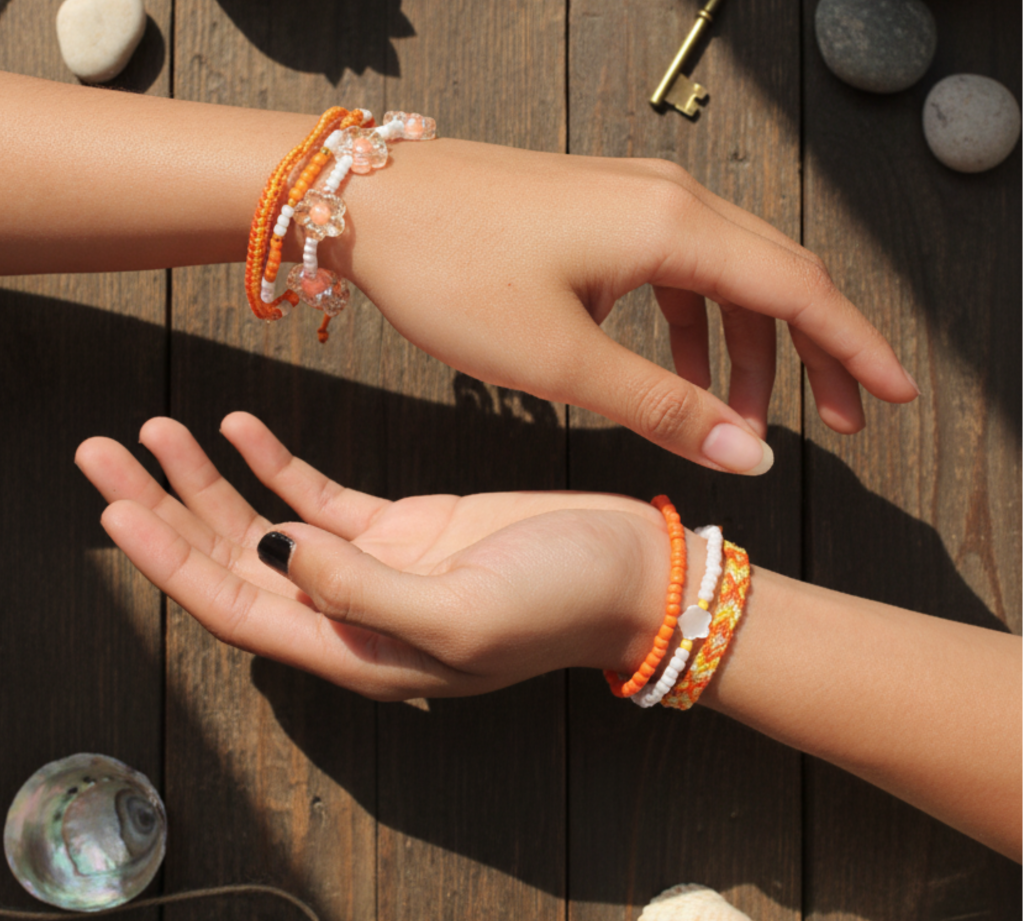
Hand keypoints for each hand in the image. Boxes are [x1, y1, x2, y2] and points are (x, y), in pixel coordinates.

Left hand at [76, 413, 687, 699]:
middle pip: (234, 564)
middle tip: (104, 454)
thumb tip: (272, 553)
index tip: (116, 505)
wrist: (630, 572)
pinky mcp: (403, 526)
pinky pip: (319, 495)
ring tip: (155, 429)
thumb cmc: (562, 603)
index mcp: (359, 649)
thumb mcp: (464, 612)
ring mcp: (375, 566)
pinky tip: (239, 426)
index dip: (169, 560)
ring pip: (267, 525)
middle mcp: (353, 612)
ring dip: (209, 481)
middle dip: (165, 512)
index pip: (237, 607)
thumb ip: (363, 594)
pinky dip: (275, 462)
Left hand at [324, 139, 918, 473]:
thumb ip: (663, 406)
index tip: (893, 397)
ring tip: (740, 420)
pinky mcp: (599, 211)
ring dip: (745, 348)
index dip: (854, 349)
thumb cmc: (451, 271)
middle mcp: (668, 200)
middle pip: (777, 278)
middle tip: (839, 421)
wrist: (365, 202)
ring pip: (725, 277)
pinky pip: (675, 270)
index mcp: (673, 228)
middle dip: (814, 353)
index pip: (800, 291)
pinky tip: (679, 372)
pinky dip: (693, 325)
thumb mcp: (561, 360)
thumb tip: (750, 453)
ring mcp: (632, 199)